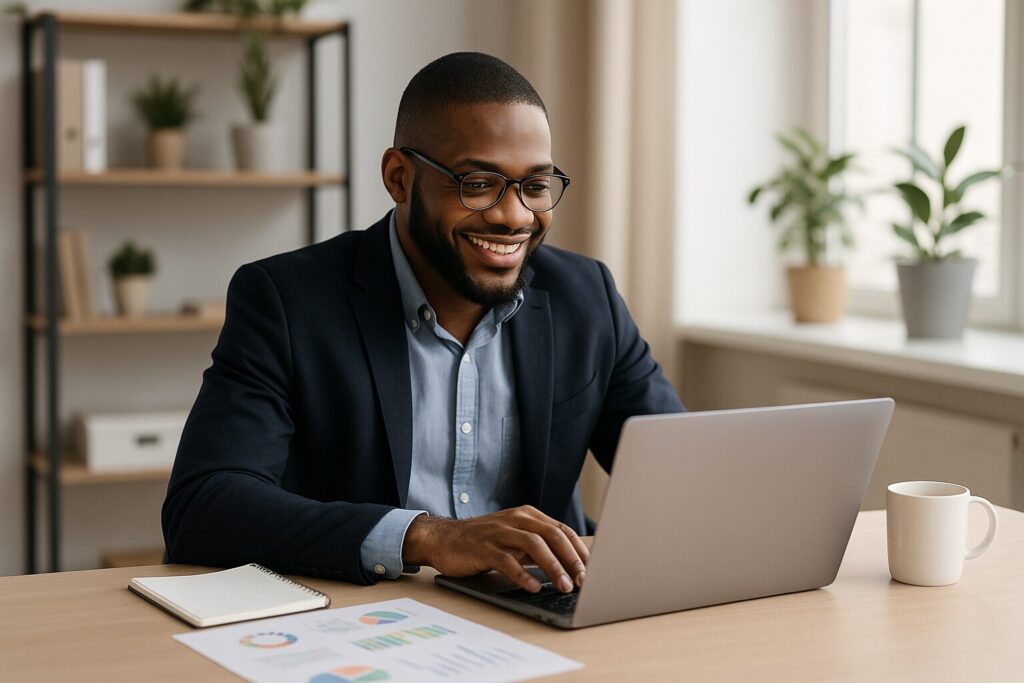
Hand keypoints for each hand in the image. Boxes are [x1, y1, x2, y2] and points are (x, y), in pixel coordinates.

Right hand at [402, 506, 588, 592]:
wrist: (444, 539)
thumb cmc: (484, 542)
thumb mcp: (515, 539)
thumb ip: (538, 547)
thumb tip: (570, 567)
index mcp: (527, 516)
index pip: (562, 531)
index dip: (580, 550)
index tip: (594, 570)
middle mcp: (516, 519)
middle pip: (553, 536)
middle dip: (572, 559)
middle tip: (584, 581)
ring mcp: (499, 532)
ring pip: (534, 546)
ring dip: (553, 567)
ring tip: (564, 586)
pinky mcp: (484, 548)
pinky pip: (508, 561)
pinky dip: (523, 575)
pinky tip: (533, 588)